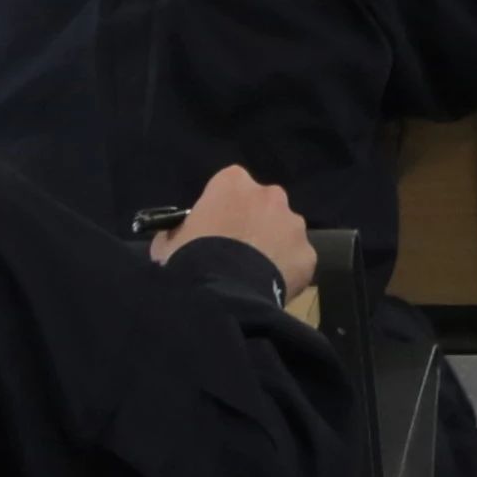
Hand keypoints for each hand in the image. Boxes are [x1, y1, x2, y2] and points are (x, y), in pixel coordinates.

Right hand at [156, 164, 312, 284]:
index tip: (214, 230)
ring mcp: (293, 224)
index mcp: (234, 182)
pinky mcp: (308, 254)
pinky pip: (296, 261)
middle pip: (262, 206)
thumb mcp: (168, 241)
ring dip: (272, 247)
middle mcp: (271, 195)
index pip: (229, 187)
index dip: (221, 209)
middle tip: (236, 253)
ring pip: (284, 232)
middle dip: (253, 224)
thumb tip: (181, 236)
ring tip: (253, 275)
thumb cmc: (191, 259)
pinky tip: (269, 289)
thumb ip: (179, 231)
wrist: (223, 294)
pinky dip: (286, 272)